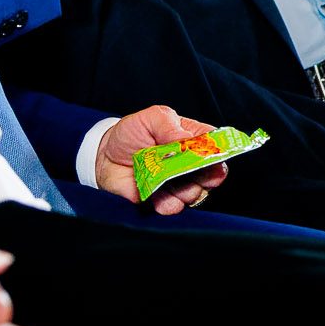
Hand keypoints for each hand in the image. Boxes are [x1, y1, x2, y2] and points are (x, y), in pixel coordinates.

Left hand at [94, 105, 229, 214]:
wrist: (104, 156)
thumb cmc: (131, 133)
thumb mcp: (150, 118)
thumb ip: (168, 124)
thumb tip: (186, 137)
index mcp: (192, 141)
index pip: (217, 147)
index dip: (220, 153)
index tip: (212, 157)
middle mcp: (190, 165)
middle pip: (213, 175)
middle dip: (206, 176)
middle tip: (189, 170)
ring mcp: (178, 184)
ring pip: (196, 194)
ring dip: (184, 189)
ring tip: (166, 179)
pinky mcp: (163, 200)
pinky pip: (174, 207)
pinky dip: (167, 203)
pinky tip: (156, 194)